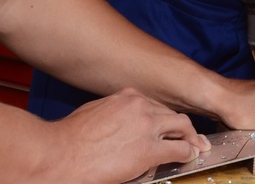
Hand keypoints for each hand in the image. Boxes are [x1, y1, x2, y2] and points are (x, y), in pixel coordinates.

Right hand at [55, 88, 209, 182]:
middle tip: (190, 136)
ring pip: (182, 126)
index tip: (167, 125)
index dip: (163, 118)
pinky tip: (189, 157)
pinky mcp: (150, 149)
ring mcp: (147, 126)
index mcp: (127, 97)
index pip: (155, 105)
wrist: (59, 155)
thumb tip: (122, 124)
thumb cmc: (68, 139)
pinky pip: (179, 149)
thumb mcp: (94, 113)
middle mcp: (140, 106)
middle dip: (180, 126)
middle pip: (171, 114)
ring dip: (189, 138)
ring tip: (194, 146)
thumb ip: (114, 113)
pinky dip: (187, 153)